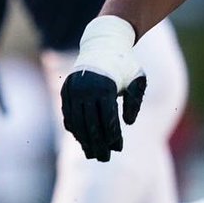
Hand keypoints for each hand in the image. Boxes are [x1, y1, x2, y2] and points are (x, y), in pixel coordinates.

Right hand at [59, 16, 145, 161]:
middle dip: (98, 144)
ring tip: (92, 154)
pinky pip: (68, 114)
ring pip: (77, 122)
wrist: (102, 43)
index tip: (118, 149)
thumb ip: (134, 102)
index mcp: (105, 86)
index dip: (113, 137)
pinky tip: (81, 139)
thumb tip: (127, 123)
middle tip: (104, 159)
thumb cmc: (125, 64)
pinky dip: (74, 128)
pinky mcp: (65, 90)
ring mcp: (73, 89)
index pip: (107, 119)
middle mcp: (86, 88)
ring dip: (84, 140)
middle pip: (91, 124)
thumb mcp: (137, 80)